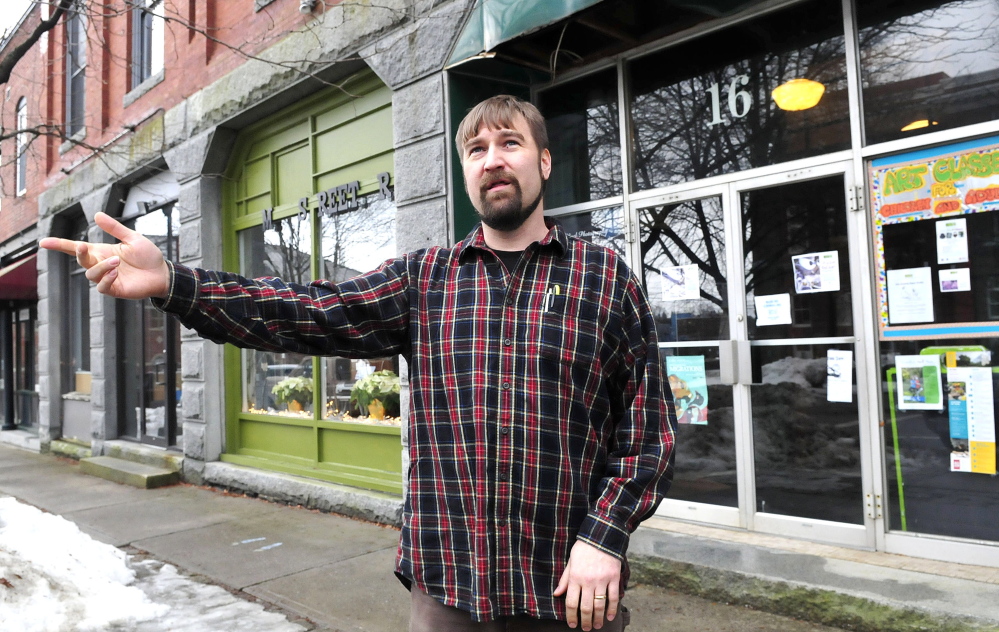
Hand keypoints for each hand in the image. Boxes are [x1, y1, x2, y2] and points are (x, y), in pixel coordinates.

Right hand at [39, 212, 170, 299]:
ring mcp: (106, 278)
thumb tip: (96, 215)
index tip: (43, 242)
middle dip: (78, 253)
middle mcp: (100, 264)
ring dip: (101, 266)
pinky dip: (106, 279)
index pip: (75, 248)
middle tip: (83, 246)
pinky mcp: (114, 289)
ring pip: (90, 274)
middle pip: (79, 260)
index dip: (59, 245)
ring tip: (117, 261)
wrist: (162, 273)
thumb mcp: (132, 238)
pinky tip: (115, 273)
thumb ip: (115, 228)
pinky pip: (101, 287)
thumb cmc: (148, 256)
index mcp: (101, 251)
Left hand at [553, 540, 621, 630]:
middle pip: (586, 607)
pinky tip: (609, 616)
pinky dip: (612, 609)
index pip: (571, 602)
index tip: (572, 624)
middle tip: (586, 628)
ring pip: (600, 605)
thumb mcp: (570, 562)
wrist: (601, 536)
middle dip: (585, 621)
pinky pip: (613, 597)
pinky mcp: (614, 578)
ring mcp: (602, 580)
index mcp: (575, 577)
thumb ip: (564, 579)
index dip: (571, 616)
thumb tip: (556, 594)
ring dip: (598, 618)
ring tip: (597, 625)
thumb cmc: (583, 549)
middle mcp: (588, 581)